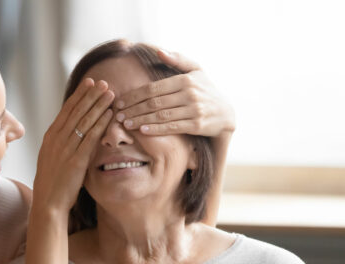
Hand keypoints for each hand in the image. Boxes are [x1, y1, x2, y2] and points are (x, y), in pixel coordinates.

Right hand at [32, 78, 113, 212]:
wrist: (48, 202)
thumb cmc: (52, 182)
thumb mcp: (52, 157)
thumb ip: (62, 143)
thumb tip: (73, 131)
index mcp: (50, 137)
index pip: (66, 110)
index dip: (79, 95)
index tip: (89, 82)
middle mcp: (57, 139)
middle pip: (76, 111)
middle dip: (91, 95)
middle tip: (104, 82)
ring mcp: (66, 149)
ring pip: (84, 121)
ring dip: (98, 105)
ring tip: (110, 93)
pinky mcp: (76, 160)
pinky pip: (90, 137)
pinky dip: (100, 123)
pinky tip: (109, 114)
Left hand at [114, 50, 234, 137]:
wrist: (225, 113)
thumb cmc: (206, 90)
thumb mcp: (196, 70)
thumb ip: (178, 60)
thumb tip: (158, 52)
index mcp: (185, 80)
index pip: (153, 88)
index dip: (134, 95)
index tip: (120, 102)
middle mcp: (189, 94)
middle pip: (154, 103)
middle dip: (134, 109)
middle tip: (118, 115)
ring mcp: (193, 110)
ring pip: (161, 116)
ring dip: (141, 120)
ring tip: (126, 123)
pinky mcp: (197, 125)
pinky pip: (172, 127)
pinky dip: (156, 129)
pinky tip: (142, 130)